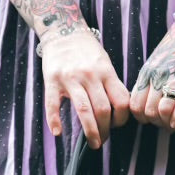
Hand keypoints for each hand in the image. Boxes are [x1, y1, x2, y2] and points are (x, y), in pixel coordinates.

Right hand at [41, 32, 130, 148]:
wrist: (63, 30)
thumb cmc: (86, 51)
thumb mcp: (104, 63)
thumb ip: (111, 84)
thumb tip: (120, 111)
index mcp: (105, 72)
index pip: (121, 101)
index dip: (122, 119)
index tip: (116, 126)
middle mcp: (90, 75)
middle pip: (103, 110)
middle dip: (106, 130)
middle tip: (103, 141)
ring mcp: (71, 78)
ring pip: (84, 110)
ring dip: (91, 131)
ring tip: (93, 144)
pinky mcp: (52, 80)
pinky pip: (53, 103)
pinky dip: (54, 120)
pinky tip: (57, 132)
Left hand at [130, 21, 174, 129]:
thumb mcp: (155, 64)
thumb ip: (148, 83)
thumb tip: (145, 107)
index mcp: (147, 73)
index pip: (134, 106)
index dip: (142, 118)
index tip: (152, 118)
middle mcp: (158, 76)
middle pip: (148, 112)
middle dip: (156, 122)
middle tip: (165, 122)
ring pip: (162, 110)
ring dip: (167, 122)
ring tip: (172, 122)